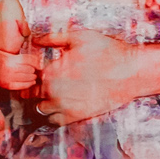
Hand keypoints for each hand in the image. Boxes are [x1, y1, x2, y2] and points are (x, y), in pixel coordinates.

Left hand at [28, 30, 159, 119]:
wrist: (131, 72)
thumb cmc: (108, 51)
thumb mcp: (79, 37)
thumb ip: (53, 38)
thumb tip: (36, 39)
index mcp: (50, 71)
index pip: (28, 75)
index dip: (32, 72)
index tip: (40, 70)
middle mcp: (52, 91)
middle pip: (30, 94)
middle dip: (35, 88)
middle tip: (47, 82)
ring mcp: (63, 106)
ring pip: (39, 109)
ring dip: (43, 102)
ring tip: (55, 94)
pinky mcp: (75, 117)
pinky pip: (53, 121)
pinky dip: (54, 115)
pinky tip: (63, 105)